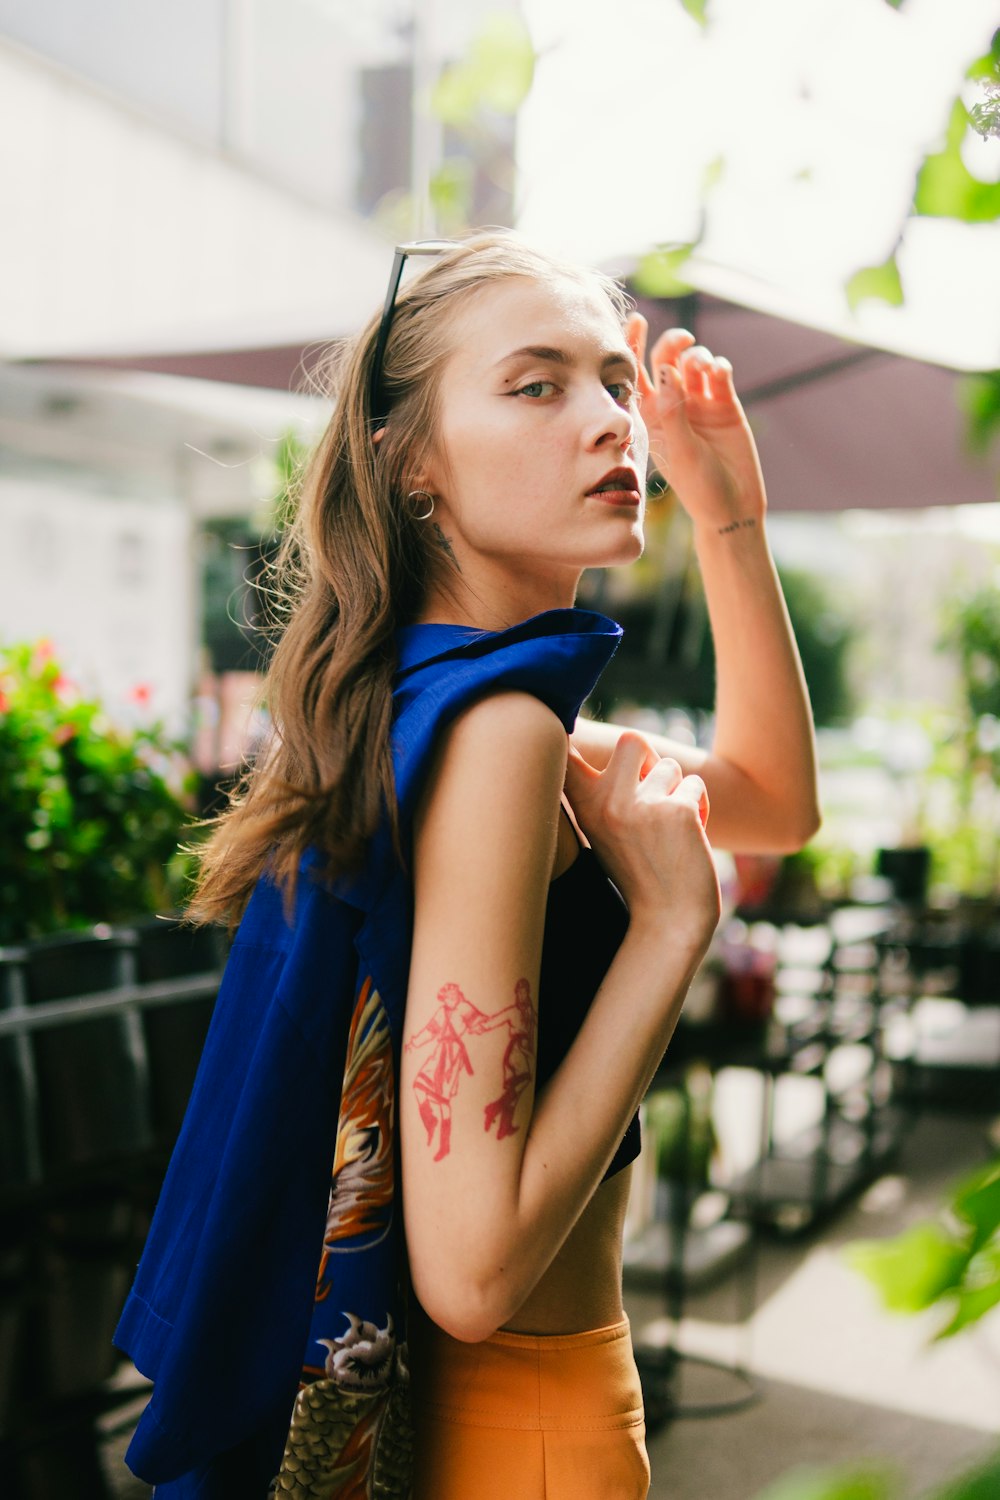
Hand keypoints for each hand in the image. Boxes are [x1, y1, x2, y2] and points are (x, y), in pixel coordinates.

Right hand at [564, 732, 720, 956]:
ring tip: (670, 828)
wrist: (669, 922)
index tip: (556, 718)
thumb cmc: (638, 874)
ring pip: (670, 766)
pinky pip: (695, 786)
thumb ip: (602, 791)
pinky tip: (689, 837)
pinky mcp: (676, 811)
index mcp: (582, 806)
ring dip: (677, 791)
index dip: (564, 727)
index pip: (565, 751)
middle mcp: (606, 801)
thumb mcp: (604, 830)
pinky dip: (698, 807)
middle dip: (650, 760)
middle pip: (631, 739)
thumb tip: (620, 741)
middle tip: (652, 794)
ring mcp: (640, 805)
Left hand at [626, 313, 766, 534]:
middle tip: (681, 340)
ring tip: (702, 368)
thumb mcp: (680, 451)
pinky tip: (719, 372)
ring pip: (693, 362)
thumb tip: (667, 370)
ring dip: (696, 356)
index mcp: (650, 415)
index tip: (636, 320)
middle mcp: (673, 404)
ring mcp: (699, 402)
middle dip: (671, 343)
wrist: (732, 504)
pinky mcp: (724, 403)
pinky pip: (719, 372)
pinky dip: (719, 366)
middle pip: (665, 359)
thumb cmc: (698, 485)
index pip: (636, 374)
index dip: (633, 344)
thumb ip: (673, 410)